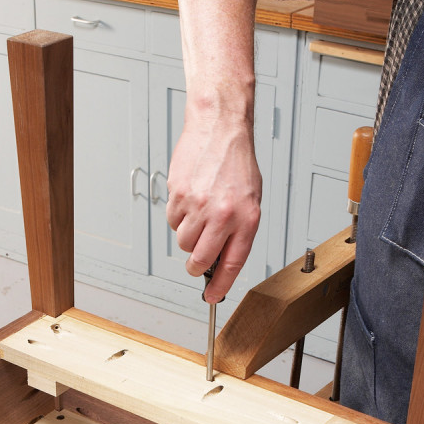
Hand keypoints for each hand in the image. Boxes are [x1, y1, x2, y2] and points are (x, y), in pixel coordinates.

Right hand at [166, 114, 261, 302]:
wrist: (219, 127)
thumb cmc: (236, 162)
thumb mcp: (251, 199)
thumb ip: (239, 230)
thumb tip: (223, 258)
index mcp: (246, 218)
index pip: (232, 264)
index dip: (221, 285)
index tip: (213, 296)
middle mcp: (223, 214)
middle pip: (201, 260)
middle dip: (197, 268)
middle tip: (196, 265)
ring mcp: (198, 205)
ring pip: (184, 242)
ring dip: (188, 236)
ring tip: (199, 215)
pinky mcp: (178, 195)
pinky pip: (173, 221)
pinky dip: (179, 216)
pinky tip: (190, 199)